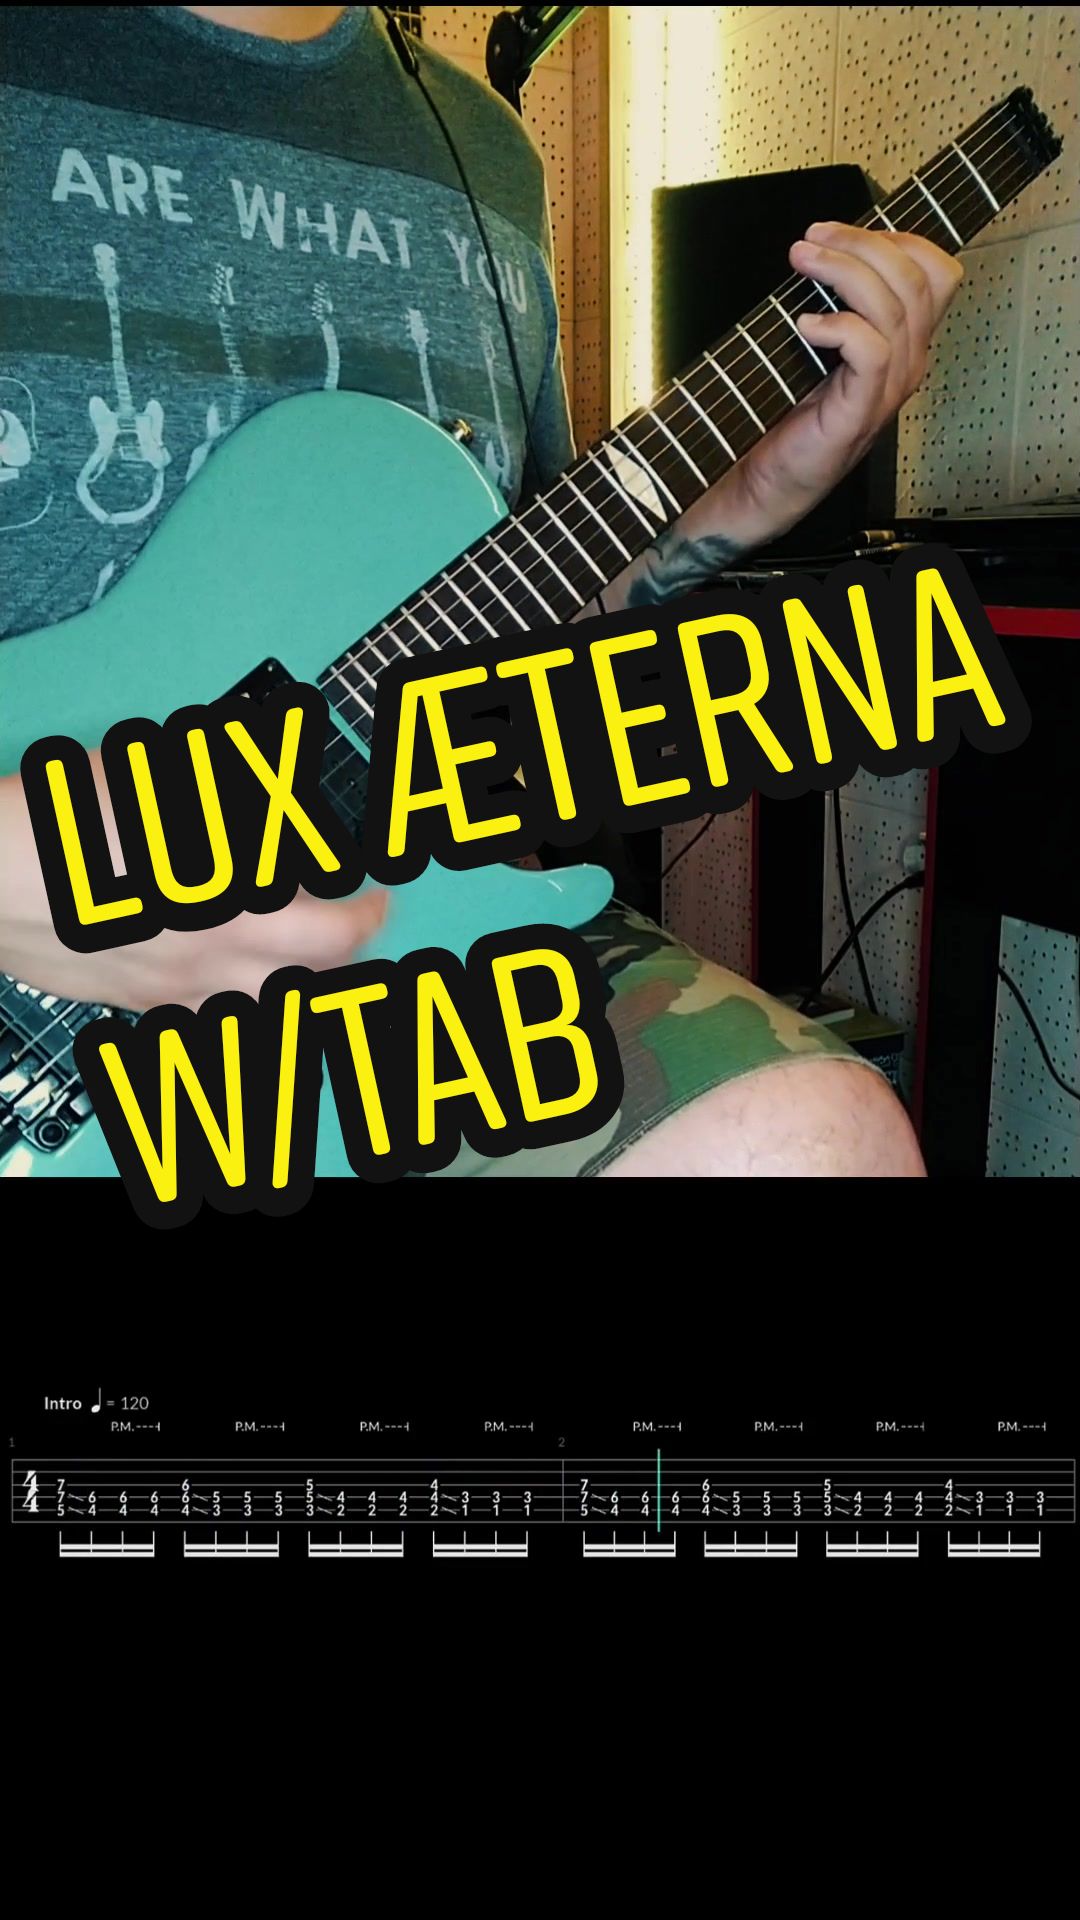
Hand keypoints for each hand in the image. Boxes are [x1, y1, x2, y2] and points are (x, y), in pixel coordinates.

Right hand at [0, 762, 386, 1012]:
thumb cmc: (64, 826)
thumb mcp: (163, 790)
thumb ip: (233, 804)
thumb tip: (285, 803)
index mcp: (230, 916)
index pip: (338, 935)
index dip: (372, 916)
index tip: (380, 898)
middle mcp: (207, 967)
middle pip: (311, 983)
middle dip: (345, 956)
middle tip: (349, 924)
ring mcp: (167, 993)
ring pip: (261, 1009)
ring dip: (294, 981)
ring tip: (301, 951)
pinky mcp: (131, 1001)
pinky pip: (205, 1013)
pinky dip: (237, 994)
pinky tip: (229, 968)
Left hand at [733, 221, 963, 519]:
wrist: (766, 484)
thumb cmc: (788, 416)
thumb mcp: (819, 346)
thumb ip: (837, 304)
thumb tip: (823, 247)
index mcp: (905, 343)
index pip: (938, 273)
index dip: (899, 239)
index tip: (841, 233)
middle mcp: (907, 363)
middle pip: (916, 278)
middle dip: (862, 242)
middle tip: (811, 239)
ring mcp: (887, 390)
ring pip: (894, 307)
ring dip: (843, 271)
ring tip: (802, 261)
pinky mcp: (859, 412)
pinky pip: (872, 350)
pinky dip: (838, 326)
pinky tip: (805, 325)